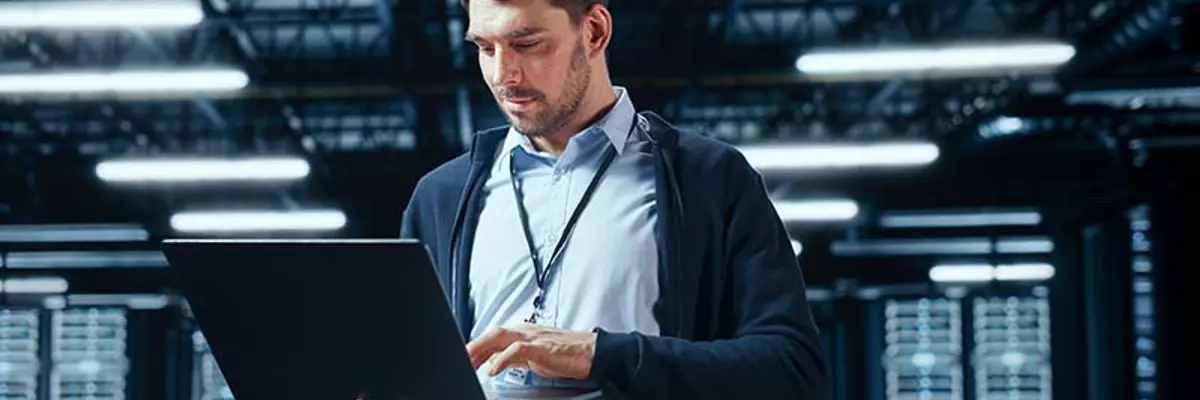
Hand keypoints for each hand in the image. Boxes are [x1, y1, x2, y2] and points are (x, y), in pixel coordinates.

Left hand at [466, 323, 596, 379]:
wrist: (592, 352)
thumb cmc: (567, 354)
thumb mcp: (534, 357)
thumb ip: (514, 358)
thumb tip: (496, 363)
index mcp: (523, 332)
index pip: (493, 337)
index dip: (476, 347)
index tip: (464, 358)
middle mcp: (525, 331)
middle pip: (492, 334)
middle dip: (474, 346)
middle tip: (459, 358)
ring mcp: (533, 337)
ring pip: (500, 337)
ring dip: (481, 349)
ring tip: (468, 361)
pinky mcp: (541, 346)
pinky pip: (517, 350)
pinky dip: (502, 359)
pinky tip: (492, 369)